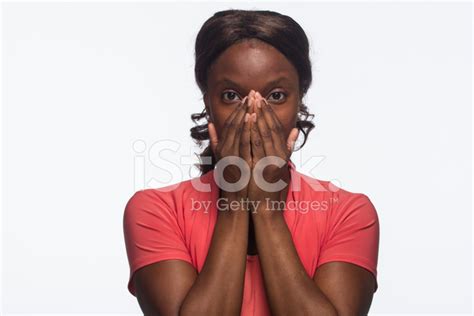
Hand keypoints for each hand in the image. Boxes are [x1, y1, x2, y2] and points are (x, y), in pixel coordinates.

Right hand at [208, 96, 250, 205]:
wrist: (236, 199)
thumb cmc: (231, 179)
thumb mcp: (221, 158)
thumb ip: (215, 141)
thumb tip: (209, 124)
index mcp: (222, 148)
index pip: (229, 125)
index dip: (237, 111)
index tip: (245, 99)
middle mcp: (225, 151)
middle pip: (234, 125)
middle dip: (243, 109)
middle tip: (251, 94)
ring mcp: (231, 156)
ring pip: (238, 130)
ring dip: (245, 114)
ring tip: (252, 101)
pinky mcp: (239, 162)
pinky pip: (243, 142)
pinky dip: (247, 129)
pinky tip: (253, 118)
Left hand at [246, 91, 298, 214]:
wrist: (266, 207)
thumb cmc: (271, 187)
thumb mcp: (282, 165)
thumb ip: (288, 147)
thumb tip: (295, 130)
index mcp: (282, 154)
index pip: (277, 128)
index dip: (270, 113)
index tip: (263, 100)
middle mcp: (279, 156)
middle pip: (271, 127)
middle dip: (262, 109)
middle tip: (256, 93)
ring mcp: (272, 161)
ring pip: (264, 133)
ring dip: (258, 115)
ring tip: (252, 101)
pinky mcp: (263, 167)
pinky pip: (257, 145)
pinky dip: (253, 131)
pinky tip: (248, 119)